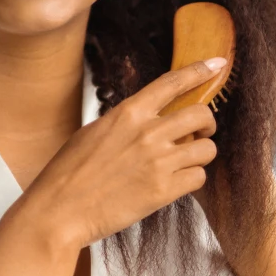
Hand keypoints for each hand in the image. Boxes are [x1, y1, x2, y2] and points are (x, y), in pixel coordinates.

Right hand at [8, 58, 226, 252]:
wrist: (58, 211)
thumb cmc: (69, 173)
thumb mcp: (94, 132)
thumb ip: (126, 121)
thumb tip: (149, 118)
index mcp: (128, 113)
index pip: (172, 83)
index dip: (199, 71)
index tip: (217, 64)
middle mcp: (148, 132)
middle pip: (201, 114)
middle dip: (207, 123)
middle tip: (201, 133)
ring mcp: (158, 161)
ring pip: (207, 149)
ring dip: (200, 155)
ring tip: (184, 162)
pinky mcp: (164, 190)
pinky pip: (198, 177)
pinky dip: (192, 179)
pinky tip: (176, 183)